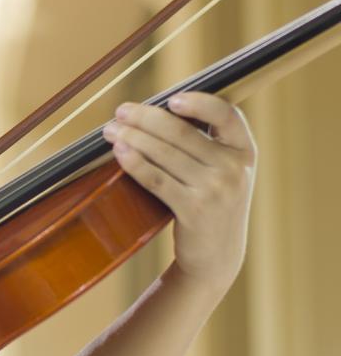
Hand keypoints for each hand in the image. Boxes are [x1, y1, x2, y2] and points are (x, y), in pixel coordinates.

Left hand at [102, 92, 255, 291]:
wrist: (216, 256)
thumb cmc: (212, 206)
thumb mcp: (224, 172)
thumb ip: (205, 144)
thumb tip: (156, 112)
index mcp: (245, 151)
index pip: (226, 114)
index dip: (198, 102)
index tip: (170, 98)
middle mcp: (234, 168)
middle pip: (182, 132)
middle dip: (145, 118)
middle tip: (120, 111)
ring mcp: (215, 189)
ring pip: (164, 153)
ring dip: (132, 137)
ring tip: (110, 130)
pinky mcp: (193, 209)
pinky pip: (156, 179)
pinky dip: (135, 163)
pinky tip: (119, 152)